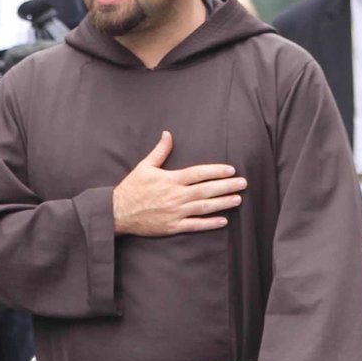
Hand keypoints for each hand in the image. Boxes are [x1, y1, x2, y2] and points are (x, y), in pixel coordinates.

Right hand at [111, 131, 244, 236]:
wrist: (118, 212)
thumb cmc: (132, 188)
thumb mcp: (144, 166)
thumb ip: (159, 151)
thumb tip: (167, 134)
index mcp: (171, 179)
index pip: (199, 173)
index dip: (216, 171)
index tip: (231, 170)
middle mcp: (176, 195)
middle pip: (206, 190)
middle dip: (226, 186)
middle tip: (243, 183)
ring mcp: (176, 212)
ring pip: (204, 207)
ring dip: (223, 203)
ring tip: (238, 199)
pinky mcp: (173, 226)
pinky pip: (195, 225)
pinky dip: (210, 223)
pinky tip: (223, 220)